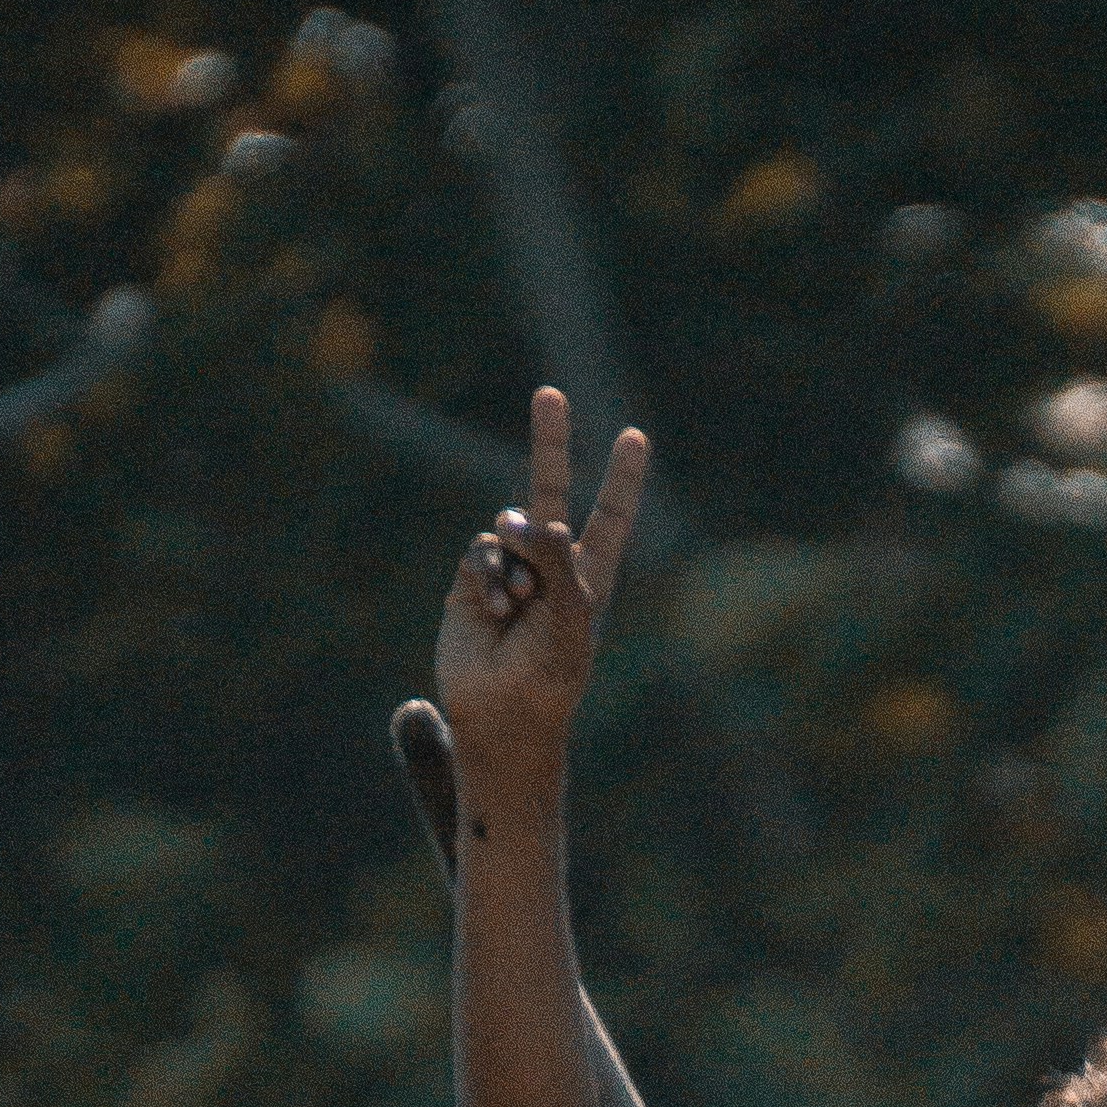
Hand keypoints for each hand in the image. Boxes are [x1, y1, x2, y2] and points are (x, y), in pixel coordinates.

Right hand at [433, 382, 649, 775]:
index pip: (610, 515)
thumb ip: (558, 559)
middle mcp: (550, 564)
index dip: (621, 479)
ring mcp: (510, 570)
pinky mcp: (472, 582)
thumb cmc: (551, 672)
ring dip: (514, 561)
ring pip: (508, 529)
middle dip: (549, 442)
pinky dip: (488, 576)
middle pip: (549, 489)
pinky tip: (495, 608)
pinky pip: (480, 553)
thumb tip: (531, 517)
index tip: (634, 438)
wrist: (504, 713)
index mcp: (590, 574)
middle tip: (549, 393)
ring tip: (518, 607)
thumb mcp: (571, 615)